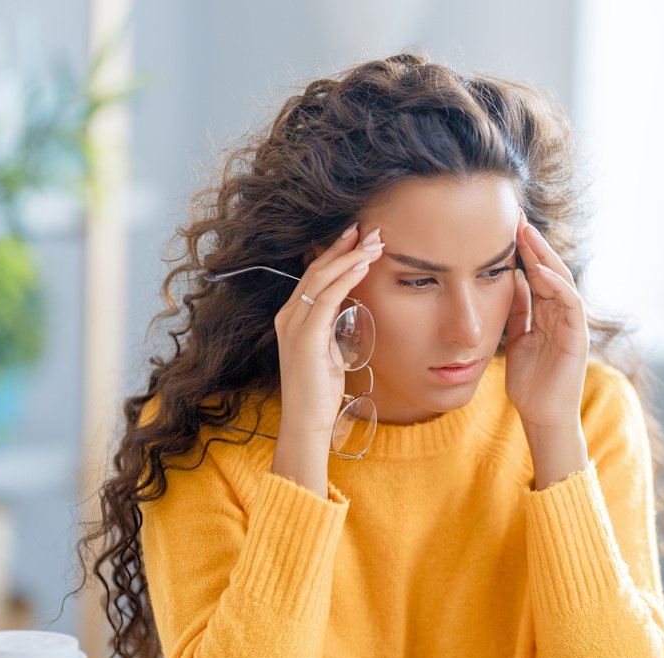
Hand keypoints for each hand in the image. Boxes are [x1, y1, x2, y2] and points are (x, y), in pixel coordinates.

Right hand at [271, 223, 383, 494]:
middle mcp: (288, 316)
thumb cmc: (319, 391)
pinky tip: (363, 265)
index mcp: (292, 317)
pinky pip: (326, 297)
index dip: (336, 253)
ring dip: (350, 257)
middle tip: (371, 229)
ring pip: (321, 278)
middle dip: (344, 246)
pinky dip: (346, 277)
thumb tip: (350, 306)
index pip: (314, 276)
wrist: (306, 422)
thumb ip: (333, 326)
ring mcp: (293, 325)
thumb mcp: (329, 349)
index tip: (359, 237)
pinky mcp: (305, 336)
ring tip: (375, 242)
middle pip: (316, 270)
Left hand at [505, 212, 589, 430]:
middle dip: (533, 243)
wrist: (542, 416)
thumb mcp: (516, 339)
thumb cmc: (530, 383)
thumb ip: (518, 311)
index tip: (504, 226)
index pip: (536, 273)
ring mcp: (572, 324)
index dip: (522, 249)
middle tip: (516, 217)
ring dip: (544, 256)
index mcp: (547, 313)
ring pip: (562, 280)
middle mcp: (562, 314)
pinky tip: (540, 270)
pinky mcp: (578, 336)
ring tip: (527, 234)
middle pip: (550, 269)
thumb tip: (510, 280)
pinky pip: (570, 304)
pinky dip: (556, 285)